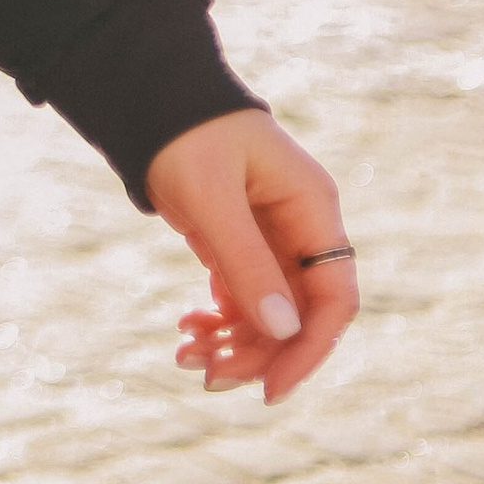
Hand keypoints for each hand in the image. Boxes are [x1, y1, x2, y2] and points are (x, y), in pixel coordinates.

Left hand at [147, 108, 356, 405]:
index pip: (334, 298)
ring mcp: (271, 237)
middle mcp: (300, 227)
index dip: (310, 348)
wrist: (148, 94)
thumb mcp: (212, 198)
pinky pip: (242, 297)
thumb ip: (246, 261)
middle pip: (299, 314)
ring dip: (234, 344)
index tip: (271, 389)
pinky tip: (188, 331)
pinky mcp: (240, 242)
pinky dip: (219, 321)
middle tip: (209, 377)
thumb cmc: (186, 133)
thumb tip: (284, 332)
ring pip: (269, 312)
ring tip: (186, 358)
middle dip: (259, 352)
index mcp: (312, 209)